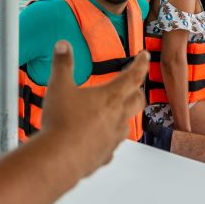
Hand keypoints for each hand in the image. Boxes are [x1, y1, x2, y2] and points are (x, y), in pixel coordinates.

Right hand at [40, 42, 148, 177]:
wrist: (58, 158)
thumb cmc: (61, 122)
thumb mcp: (59, 86)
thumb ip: (63, 63)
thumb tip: (63, 45)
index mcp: (111, 97)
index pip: (133, 76)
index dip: (141, 64)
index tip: (145, 56)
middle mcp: (117, 117)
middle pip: (137, 101)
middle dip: (137, 91)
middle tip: (133, 86)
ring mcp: (113, 139)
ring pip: (126, 124)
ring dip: (123, 116)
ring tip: (113, 113)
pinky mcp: (105, 155)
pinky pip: (111, 145)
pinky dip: (106, 139)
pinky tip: (95, 139)